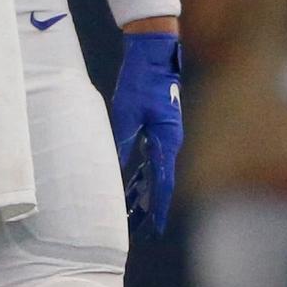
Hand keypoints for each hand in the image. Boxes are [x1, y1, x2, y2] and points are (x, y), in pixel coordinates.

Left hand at [110, 29, 183, 230]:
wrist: (154, 55)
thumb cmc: (141, 82)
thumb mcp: (126, 115)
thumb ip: (122, 144)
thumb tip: (116, 172)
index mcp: (166, 141)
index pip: (163, 184)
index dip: (159, 209)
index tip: (154, 229)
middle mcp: (170, 143)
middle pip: (160, 183)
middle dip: (150, 208)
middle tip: (139, 231)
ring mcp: (165, 137)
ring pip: (155, 173)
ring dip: (143, 193)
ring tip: (130, 214)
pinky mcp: (158, 130)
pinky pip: (151, 159)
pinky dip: (142, 175)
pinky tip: (130, 186)